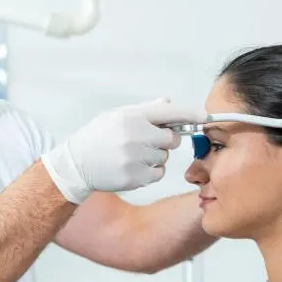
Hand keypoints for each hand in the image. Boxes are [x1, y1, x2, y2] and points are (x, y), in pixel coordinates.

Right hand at [41, 99, 205, 203]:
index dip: (190, 114)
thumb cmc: (98, 137)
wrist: (76, 165)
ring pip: (164, 158)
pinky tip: (133, 168)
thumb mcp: (116, 116)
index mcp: (132, 117)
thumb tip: (167, 103)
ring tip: (132, 156)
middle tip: (147, 142)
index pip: (169, 113)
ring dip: (155, 157)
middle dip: (166, 141)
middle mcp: (135, 136)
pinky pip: (158, 174)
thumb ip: (144, 111)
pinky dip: (151, 172)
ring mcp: (135, 158)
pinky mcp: (134, 177)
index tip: (205, 115)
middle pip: (172, 139)